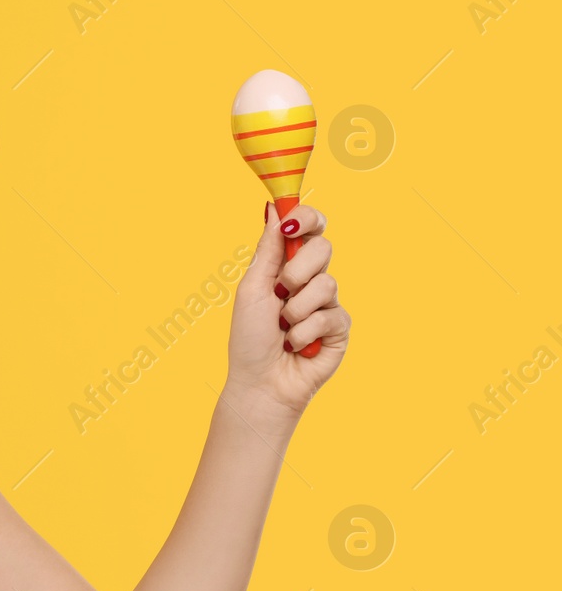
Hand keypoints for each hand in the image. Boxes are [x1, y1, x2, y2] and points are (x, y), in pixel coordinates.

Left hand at [225, 201, 349, 424]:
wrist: (260, 382)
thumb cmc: (250, 338)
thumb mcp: (252, 289)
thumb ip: (268, 250)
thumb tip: (274, 208)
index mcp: (286, 266)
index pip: (309, 229)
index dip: (307, 218)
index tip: (293, 222)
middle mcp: (310, 280)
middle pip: (323, 248)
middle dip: (297, 269)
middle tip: (280, 291)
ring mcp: (328, 304)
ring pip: (326, 284)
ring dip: (295, 309)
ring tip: (283, 328)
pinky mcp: (340, 328)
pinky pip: (329, 316)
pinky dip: (304, 332)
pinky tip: (296, 345)